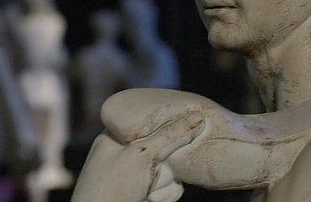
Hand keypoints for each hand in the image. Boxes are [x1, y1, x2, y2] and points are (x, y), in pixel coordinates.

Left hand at [71, 112, 204, 201]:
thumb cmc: (112, 186)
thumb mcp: (142, 154)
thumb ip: (170, 135)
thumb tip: (198, 117)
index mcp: (114, 136)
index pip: (146, 119)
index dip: (166, 122)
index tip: (184, 120)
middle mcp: (123, 153)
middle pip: (162, 145)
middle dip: (167, 158)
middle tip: (161, 163)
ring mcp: (133, 175)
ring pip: (168, 168)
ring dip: (165, 180)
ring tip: (149, 189)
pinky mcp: (143, 192)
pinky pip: (167, 187)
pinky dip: (164, 193)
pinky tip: (152, 198)